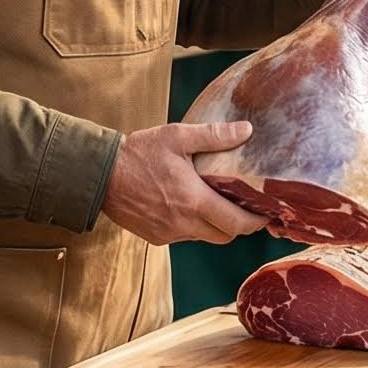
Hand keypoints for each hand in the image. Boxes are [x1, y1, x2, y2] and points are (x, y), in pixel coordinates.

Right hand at [102, 121, 269, 245]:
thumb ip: (214, 136)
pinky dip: (193, 225)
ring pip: (205, 237)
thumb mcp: (177, 136)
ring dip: (215, 224)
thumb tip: (246, 130)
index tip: (268, 214)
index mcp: (193, 201)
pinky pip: (184, 235)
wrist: (99, 176)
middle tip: (248, 209)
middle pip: (225, 236)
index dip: (256, 222)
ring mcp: (168, 233)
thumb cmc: (138, 153)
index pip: (236, 223)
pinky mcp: (156, 237)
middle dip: (239, 225)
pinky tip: (188, 205)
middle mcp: (183, 224)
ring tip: (218, 202)